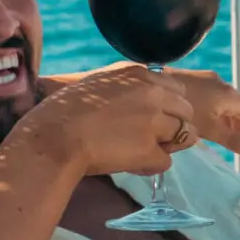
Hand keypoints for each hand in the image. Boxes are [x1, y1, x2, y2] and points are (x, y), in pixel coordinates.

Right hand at [43, 66, 239, 156]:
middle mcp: (152, 92)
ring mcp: (153, 120)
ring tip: (140, 152)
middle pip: (187, 111)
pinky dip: (150, 166)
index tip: (151, 119)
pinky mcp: (149, 148)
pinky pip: (166, 162)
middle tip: (149, 139)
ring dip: (167, 146)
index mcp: (138, 73)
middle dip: (173, 127)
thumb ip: (127, 87)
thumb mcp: (100, 83)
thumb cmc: (64, 111)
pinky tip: (130, 164)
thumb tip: (145, 102)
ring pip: (186, 136)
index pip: (177, 89)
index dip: (167, 107)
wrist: (53, 135)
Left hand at [153, 67, 239, 157]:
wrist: (152, 86)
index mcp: (229, 95)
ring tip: (230, 136)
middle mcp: (221, 83)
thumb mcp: (209, 129)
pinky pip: (215, 98)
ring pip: (227, 102)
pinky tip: (210, 122)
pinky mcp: (193, 80)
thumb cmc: (183, 110)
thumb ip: (233, 140)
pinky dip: (220, 112)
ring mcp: (206, 80)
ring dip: (232, 119)